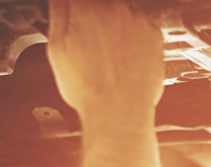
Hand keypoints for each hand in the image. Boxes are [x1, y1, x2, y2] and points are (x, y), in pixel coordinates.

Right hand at [46, 0, 164, 119]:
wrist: (118, 112)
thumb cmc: (87, 88)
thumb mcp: (57, 49)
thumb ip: (58, 13)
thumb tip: (61, 0)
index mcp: (86, 7)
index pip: (78, 0)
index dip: (75, 10)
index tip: (74, 18)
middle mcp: (114, 7)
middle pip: (101, 3)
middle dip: (93, 19)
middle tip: (88, 46)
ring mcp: (137, 19)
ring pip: (121, 14)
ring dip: (114, 29)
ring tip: (106, 59)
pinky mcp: (153, 34)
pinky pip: (140, 29)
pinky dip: (132, 41)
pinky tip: (122, 62)